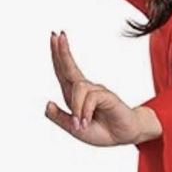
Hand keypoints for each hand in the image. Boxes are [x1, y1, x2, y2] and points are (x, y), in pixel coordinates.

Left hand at [46, 31, 151, 146]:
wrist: (124, 136)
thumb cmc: (102, 131)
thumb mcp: (74, 129)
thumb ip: (60, 118)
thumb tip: (47, 104)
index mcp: (74, 96)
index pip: (63, 71)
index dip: (58, 55)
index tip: (55, 37)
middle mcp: (85, 90)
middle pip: (69, 67)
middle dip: (62, 51)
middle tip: (57, 34)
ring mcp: (96, 91)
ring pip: (78, 88)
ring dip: (76, 108)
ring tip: (80, 124)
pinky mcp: (107, 96)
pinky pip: (90, 97)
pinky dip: (84, 110)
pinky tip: (86, 121)